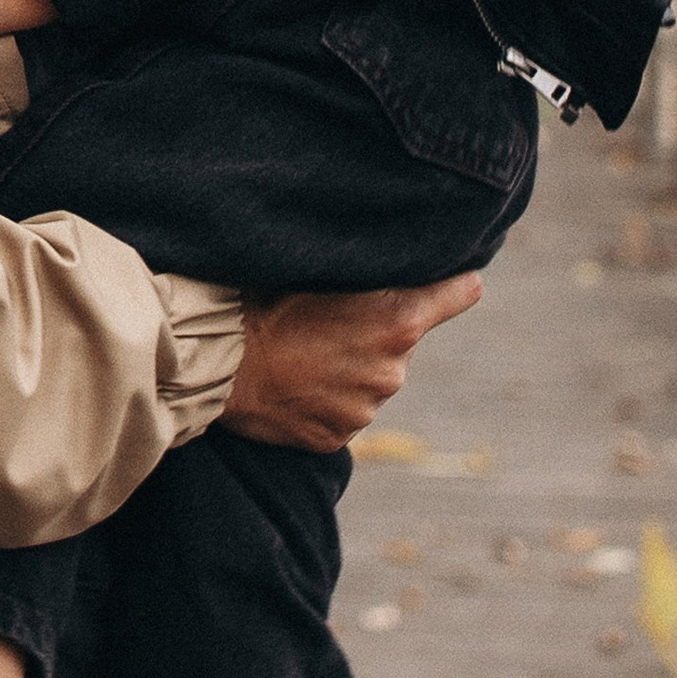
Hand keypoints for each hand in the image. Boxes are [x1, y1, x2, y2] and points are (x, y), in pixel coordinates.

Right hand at [219, 272, 482, 451]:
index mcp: (398, 320)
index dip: (454, 281)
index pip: (462, 291)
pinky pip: (340, 412)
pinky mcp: (335, 438)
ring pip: (369, 378)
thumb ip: (367, 263)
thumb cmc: (261, 299)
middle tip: (326, 317)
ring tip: (300, 350)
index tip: (449, 275)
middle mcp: (392, 371)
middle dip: (377, 328)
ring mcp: (365, 410)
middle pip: (403, 338)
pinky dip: (323, 399)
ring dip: (348, 366)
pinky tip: (292, 380)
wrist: (214, 363)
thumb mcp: (319, 266)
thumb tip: (395, 239)